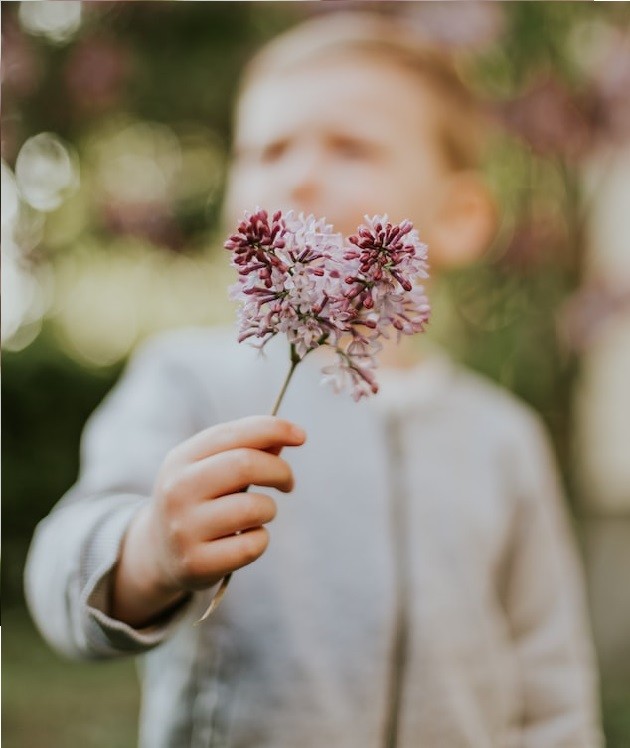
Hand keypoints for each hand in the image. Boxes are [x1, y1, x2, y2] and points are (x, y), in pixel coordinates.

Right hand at [111, 416, 305, 626]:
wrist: (159, 552)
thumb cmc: (200, 500)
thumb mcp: (211, 468)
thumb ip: (247, 448)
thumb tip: (288, 437)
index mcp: (181, 458)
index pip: (234, 434)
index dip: (274, 429)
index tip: (301, 436)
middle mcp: (177, 490)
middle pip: (246, 464)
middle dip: (280, 470)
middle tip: (288, 482)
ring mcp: (184, 529)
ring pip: (254, 508)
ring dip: (269, 509)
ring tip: (259, 514)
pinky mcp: (197, 563)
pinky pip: (253, 545)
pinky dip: (261, 539)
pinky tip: (245, 538)